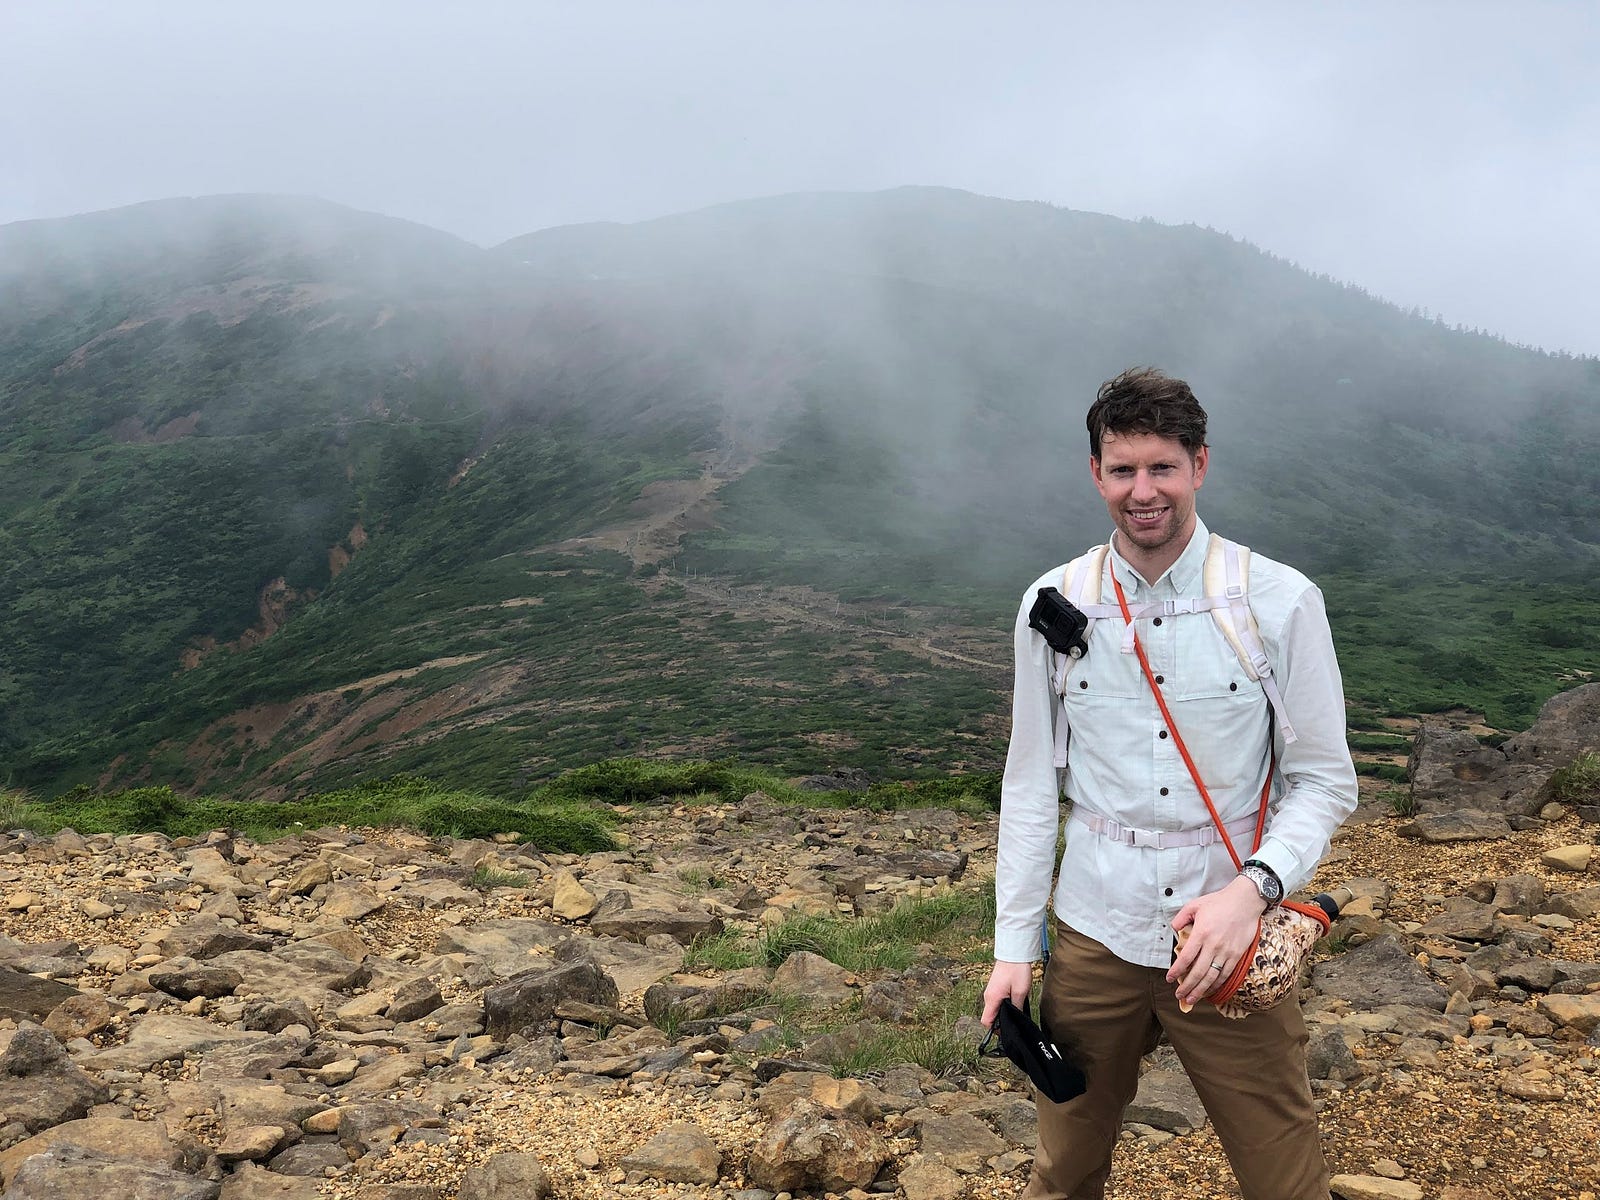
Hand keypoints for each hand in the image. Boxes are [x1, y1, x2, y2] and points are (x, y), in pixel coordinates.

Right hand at [981, 959, 1034, 1026]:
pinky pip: (996, 1001)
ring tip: (1016, 1012)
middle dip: (1000, 1022)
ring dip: (1003, 1013)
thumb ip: (1017, 1008)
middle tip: (1014, 1023)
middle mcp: (988, 996)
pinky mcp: (995, 987)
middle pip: (990, 1016)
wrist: (1014, 952)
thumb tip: (1016, 1019)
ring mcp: (991, 991)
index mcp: (992, 998)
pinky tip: (1014, 1003)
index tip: (1006, 1031)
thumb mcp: (1020, 992)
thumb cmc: (1016, 970)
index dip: (995, 1029)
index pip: (986, 1021)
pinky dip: (1003, 1005)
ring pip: (994, 1009)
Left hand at [1166, 877, 1266, 1010]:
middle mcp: (1214, 945)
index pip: (1186, 958)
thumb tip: (1174, 930)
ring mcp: (1227, 951)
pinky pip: (1225, 974)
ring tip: (1191, 999)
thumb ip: (1181, 918)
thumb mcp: (1194, 904)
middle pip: (1198, 972)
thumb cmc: (1219, 902)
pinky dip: (1217, 985)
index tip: (1170, 979)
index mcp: (1201, 933)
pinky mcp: (1237, 955)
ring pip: (1212, 977)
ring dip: (1201, 990)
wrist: (1245, 901)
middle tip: (1179, 995)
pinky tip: (1209, 990)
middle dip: (1187, 987)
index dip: (1176, 971)